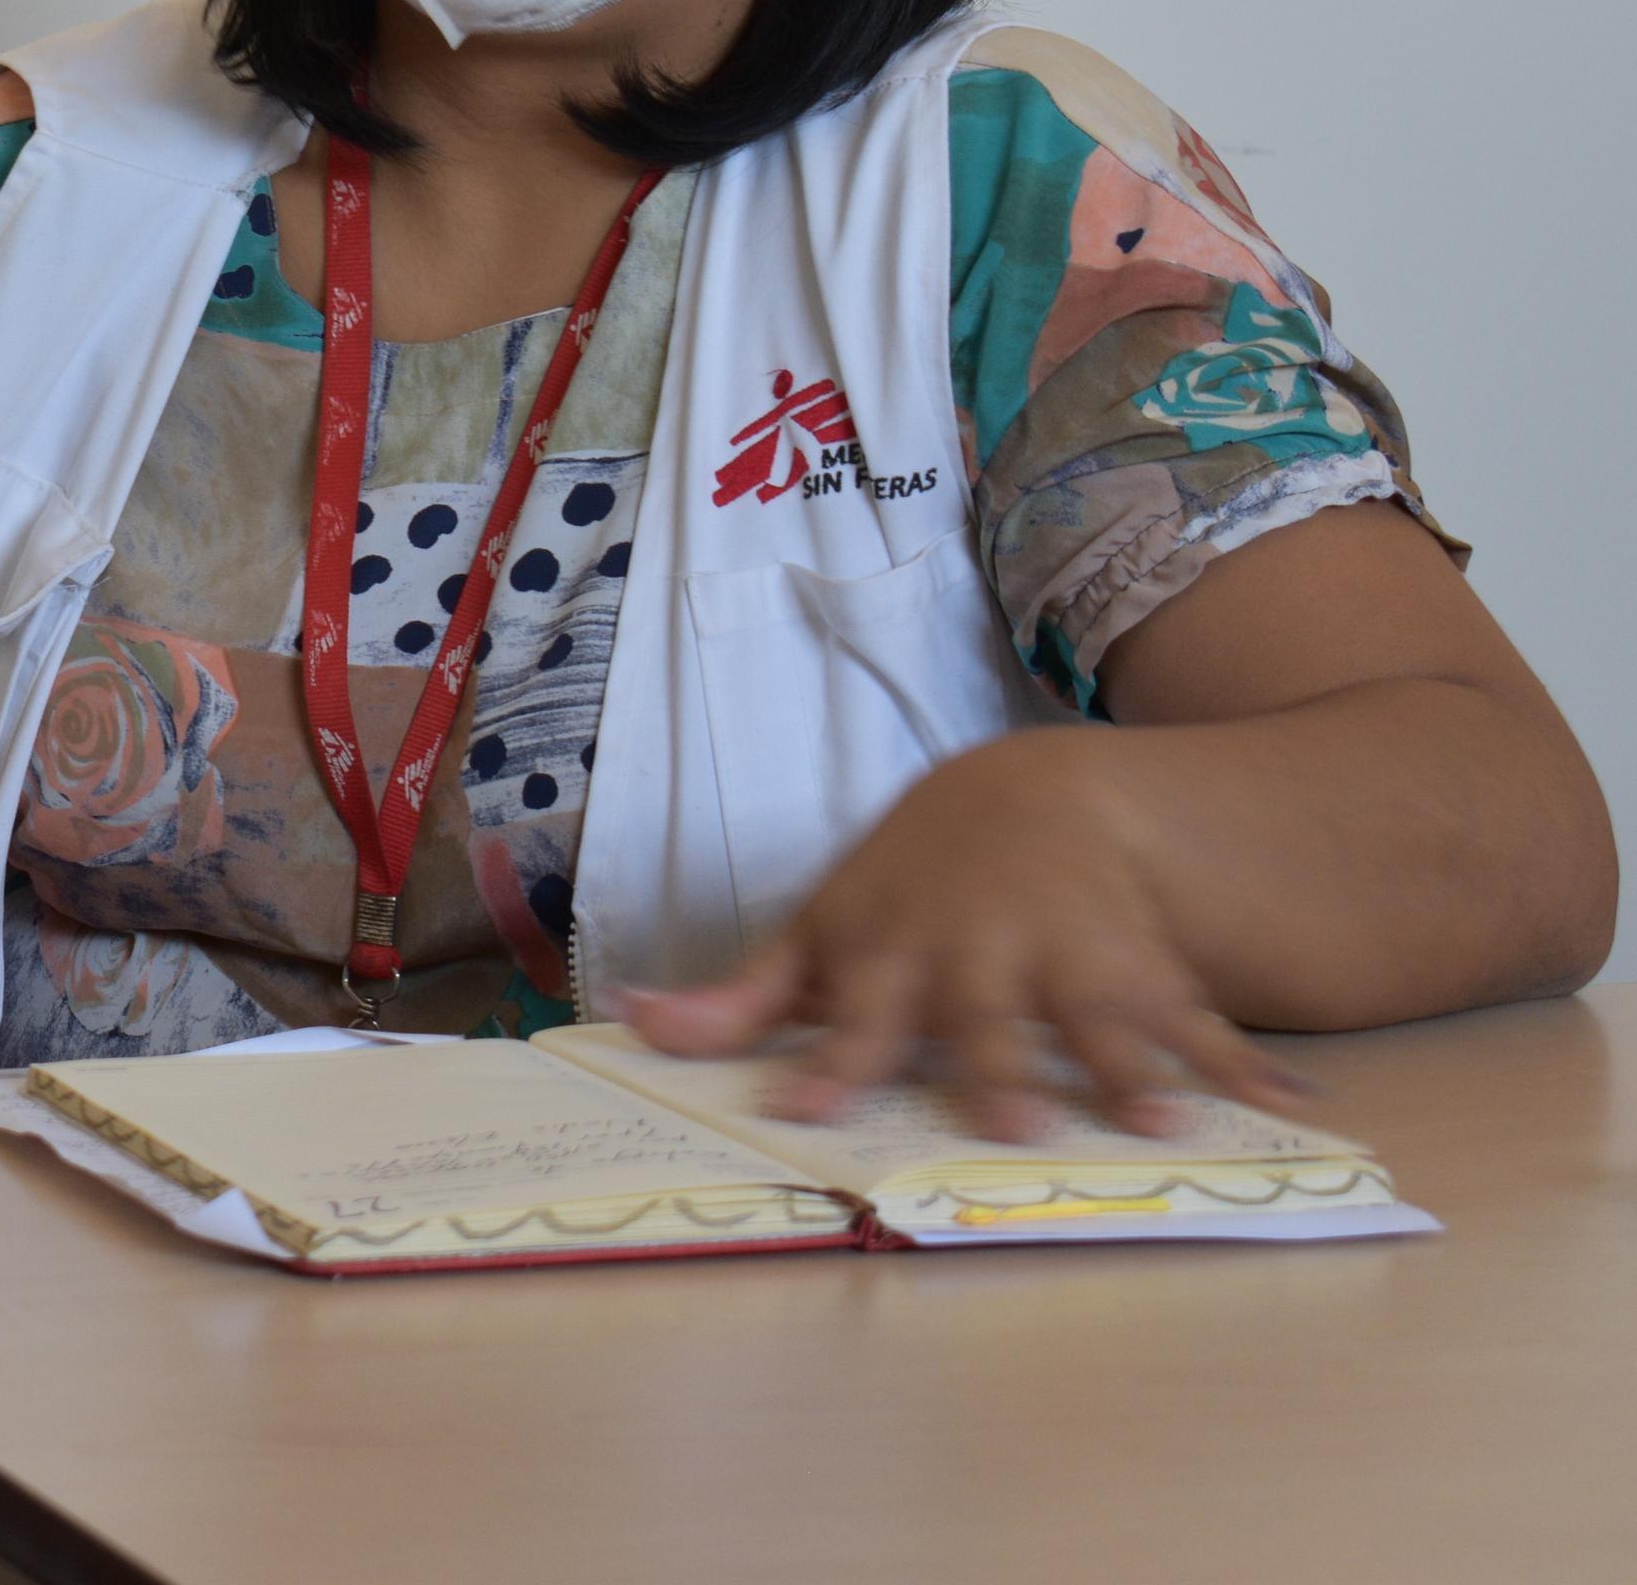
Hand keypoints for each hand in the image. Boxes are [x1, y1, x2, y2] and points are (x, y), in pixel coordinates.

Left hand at [619, 727, 1318, 1140]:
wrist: (1029, 799)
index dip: (829, 1062)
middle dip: (998, 1070)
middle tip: (1015, 1127)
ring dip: (1136, 1067)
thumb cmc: (906, 890)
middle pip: (985, 1021)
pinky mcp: (1148, 967)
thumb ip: (739, 995)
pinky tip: (1296, 1110)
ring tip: (1169, 1120)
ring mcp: (1071, 959)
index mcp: (893, 956)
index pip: (852, 1016)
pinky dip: (1247, 1064)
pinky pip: (1201, 1019)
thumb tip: (631, 1022)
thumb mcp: (822, 930)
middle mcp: (982, 958)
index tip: (804, 1111)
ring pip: (1102, 1016)